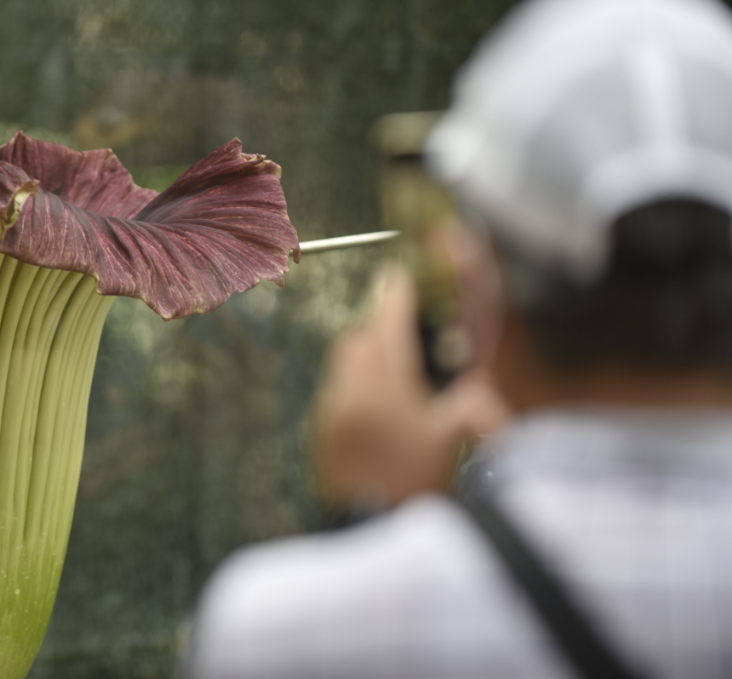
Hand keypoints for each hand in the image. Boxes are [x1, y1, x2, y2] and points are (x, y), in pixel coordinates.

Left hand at [309, 265, 508, 507]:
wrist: (367, 526)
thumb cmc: (415, 483)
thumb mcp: (450, 441)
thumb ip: (468, 406)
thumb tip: (480, 386)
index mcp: (385, 386)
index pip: (389, 328)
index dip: (396, 298)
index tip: (398, 276)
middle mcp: (350, 391)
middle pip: (358, 340)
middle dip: (377, 326)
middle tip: (399, 324)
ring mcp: (331, 411)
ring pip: (343, 363)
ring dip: (363, 353)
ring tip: (390, 363)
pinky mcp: (321, 432)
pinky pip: (335, 390)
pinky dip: (354, 382)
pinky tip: (375, 401)